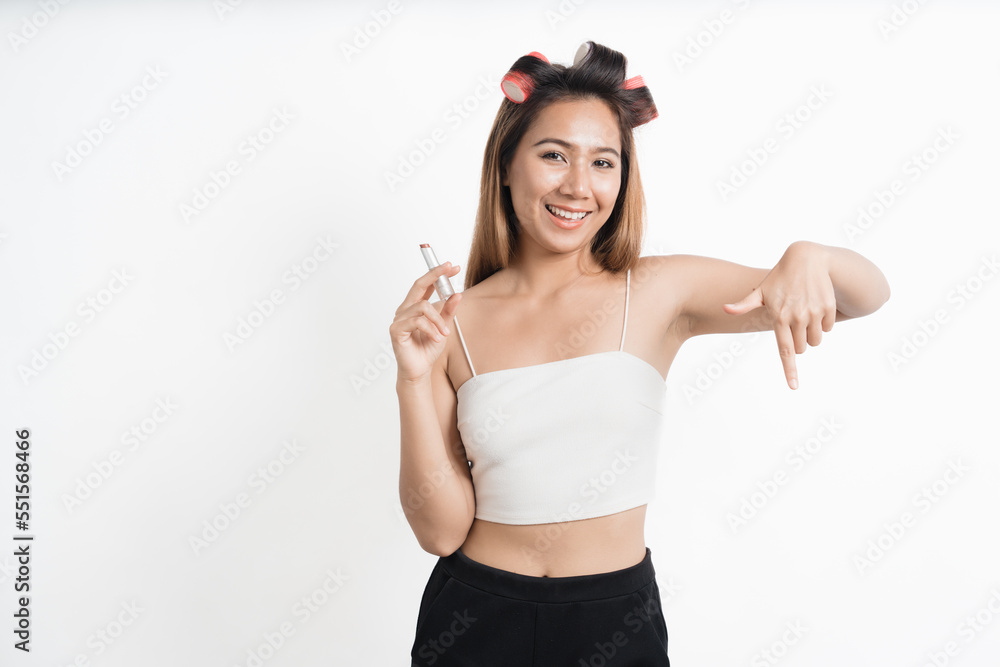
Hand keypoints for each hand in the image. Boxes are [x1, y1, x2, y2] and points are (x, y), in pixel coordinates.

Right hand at [389, 261, 462, 383]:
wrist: (420, 370)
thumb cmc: (428, 349)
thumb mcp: (443, 327)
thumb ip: (448, 311)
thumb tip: (457, 294)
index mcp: (414, 306)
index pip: (425, 285)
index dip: (437, 273)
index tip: (452, 266)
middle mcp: (405, 309)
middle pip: (418, 285)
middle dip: (435, 275)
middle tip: (449, 269)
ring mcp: (399, 319)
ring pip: (423, 306)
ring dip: (438, 320)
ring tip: (445, 333)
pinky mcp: (396, 330)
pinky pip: (417, 322)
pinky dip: (431, 329)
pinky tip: (436, 339)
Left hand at [721, 242, 836, 389]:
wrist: (806, 258)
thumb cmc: (779, 277)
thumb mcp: (760, 291)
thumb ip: (744, 304)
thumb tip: (725, 309)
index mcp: (779, 317)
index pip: (785, 350)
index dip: (790, 371)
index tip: (794, 386)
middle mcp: (797, 317)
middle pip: (801, 349)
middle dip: (798, 342)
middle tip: (793, 323)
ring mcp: (814, 312)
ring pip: (816, 341)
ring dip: (811, 335)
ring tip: (804, 314)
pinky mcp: (829, 307)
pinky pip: (828, 328)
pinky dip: (823, 323)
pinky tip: (815, 306)